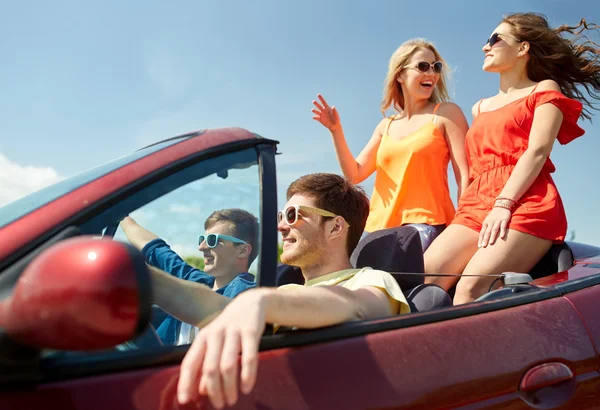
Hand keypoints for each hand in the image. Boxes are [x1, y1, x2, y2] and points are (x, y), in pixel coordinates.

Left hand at [177, 289, 267, 408]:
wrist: (251, 303)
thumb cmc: (229, 329)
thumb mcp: (215, 344)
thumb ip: (207, 365)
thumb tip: (202, 391)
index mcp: (203, 338)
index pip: (190, 362)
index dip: (186, 382)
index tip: (185, 400)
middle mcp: (215, 334)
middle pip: (210, 367)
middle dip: (213, 390)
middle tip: (219, 404)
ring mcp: (233, 332)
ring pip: (228, 365)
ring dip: (229, 386)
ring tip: (232, 400)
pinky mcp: (251, 332)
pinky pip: (249, 357)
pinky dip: (248, 375)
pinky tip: (246, 388)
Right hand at [312, 94, 341, 132]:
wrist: (335, 126)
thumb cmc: (336, 119)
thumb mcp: (336, 115)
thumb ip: (334, 111)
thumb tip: (333, 106)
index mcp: (327, 108)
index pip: (323, 102)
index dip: (321, 98)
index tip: (318, 94)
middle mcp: (323, 111)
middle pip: (319, 106)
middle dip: (316, 103)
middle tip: (313, 101)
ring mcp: (321, 115)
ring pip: (316, 111)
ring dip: (314, 110)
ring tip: (312, 110)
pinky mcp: (320, 119)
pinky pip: (316, 118)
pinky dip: (314, 117)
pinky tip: (313, 117)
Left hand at [478, 207, 511, 247]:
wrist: (501, 205)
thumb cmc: (494, 215)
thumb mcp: (488, 221)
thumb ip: (486, 228)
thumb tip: (483, 238)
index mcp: (485, 223)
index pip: (482, 232)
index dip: (480, 239)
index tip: (479, 246)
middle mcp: (490, 222)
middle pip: (487, 232)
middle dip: (485, 239)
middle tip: (483, 246)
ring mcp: (497, 221)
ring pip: (494, 230)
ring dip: (492, 237)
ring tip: (491, 243)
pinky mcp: (504, 219)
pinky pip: (503, 226)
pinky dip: (502, 231)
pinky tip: (502, 237)